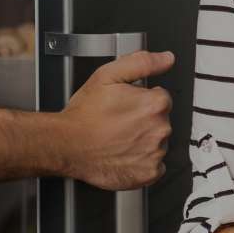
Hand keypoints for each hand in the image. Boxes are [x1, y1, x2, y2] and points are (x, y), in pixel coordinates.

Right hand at [56, 50, 173, 189]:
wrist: (67, 145)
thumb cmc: (84, 115)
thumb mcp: (108, 75)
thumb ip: (142, 62)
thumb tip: (166, 58)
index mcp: (155, 104)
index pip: (161, 97)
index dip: (142, 99)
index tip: (126, 105)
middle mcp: (160, 130)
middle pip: (161, 120)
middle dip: (144, 119)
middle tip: (119, 121)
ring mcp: (156, 154)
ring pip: (157, 142)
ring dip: (144, 140)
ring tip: (119, 138)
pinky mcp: (149, 174)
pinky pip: (155, 165)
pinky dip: (143, 161)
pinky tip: (124, 153)